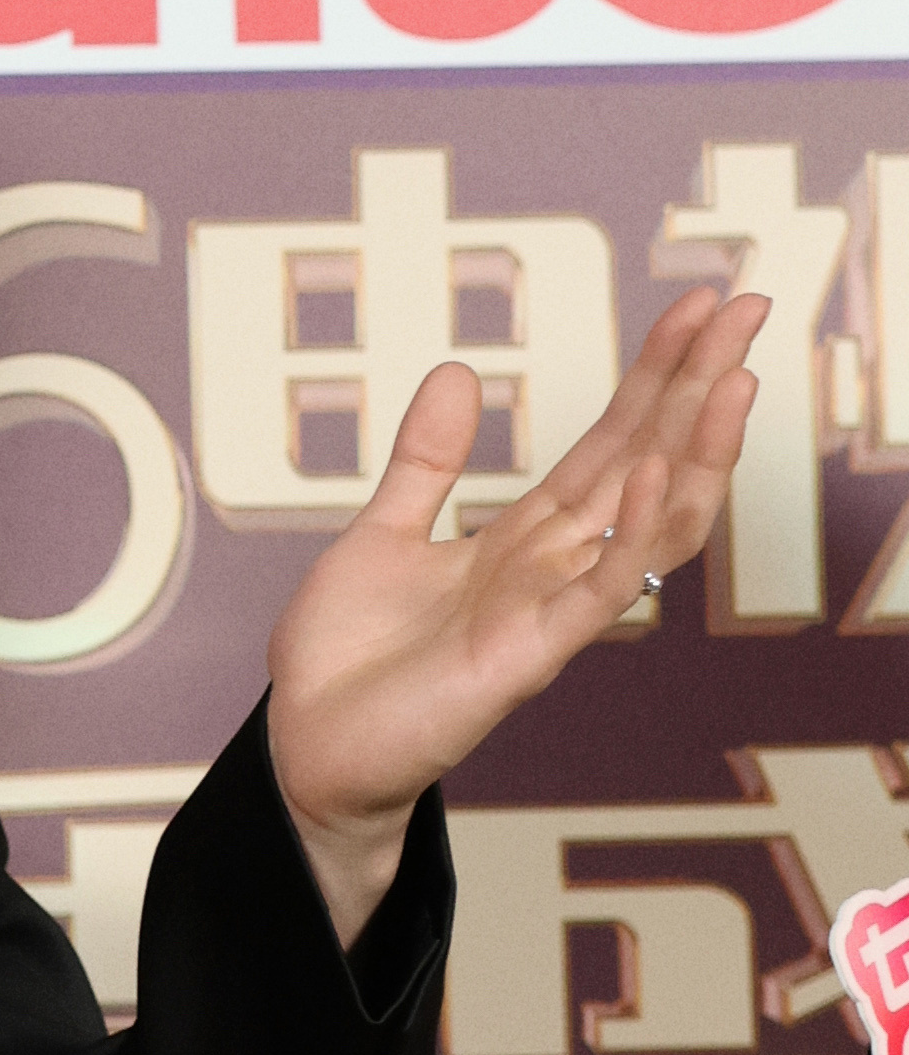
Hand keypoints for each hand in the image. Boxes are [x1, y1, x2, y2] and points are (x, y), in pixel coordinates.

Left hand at [264, 281, 765, 946]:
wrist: (305, 748)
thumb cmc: (345, 660)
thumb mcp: (380, 533)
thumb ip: (427, 461)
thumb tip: (456, 371)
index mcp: (522, 539)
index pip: (610, 441)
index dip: (656, 373)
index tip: (701, 306)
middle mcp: (550, 570)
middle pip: (647, 463)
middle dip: (698, 388)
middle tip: (748, 307)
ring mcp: (546, 613)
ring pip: (649, 525)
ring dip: (696, 452)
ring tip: (733, 379)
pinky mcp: (527, 659)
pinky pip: (598, 590)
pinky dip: (632, 533)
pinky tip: (658, 470)